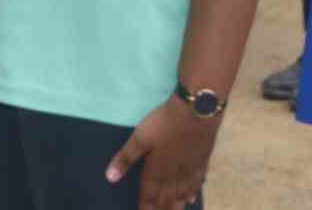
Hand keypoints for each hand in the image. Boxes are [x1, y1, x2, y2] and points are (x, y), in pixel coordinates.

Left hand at [104, 97, 220, 208]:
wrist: (196, 112)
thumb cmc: (165, 124)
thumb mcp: (140, 138)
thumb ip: (125, 158)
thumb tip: (109, 178)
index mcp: (157, 171)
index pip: (149, 196)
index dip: (145, 208)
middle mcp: (174, 176)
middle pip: (167, 199)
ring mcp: (190, 170)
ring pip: (182, 194)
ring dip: (176, 207)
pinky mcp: (202, 162)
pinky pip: (197, 183)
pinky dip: (192, 193)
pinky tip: (191, 198)